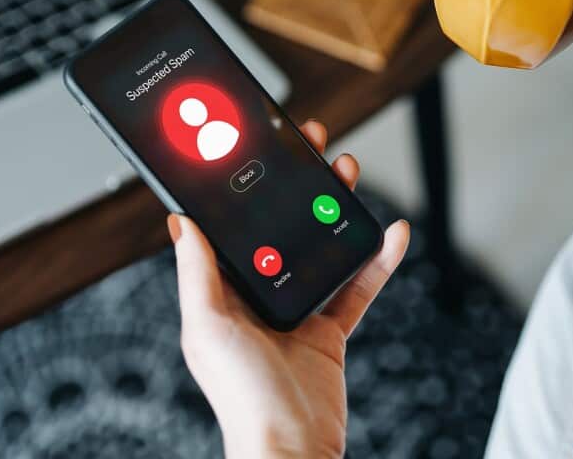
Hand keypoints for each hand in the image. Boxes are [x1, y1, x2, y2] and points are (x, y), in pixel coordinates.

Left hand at [168, 120, 409, 457]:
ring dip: (335, 208)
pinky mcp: (329, 330)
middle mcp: (257, 295)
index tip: (253, 145)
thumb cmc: (241, 396)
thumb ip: (198, 272)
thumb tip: (179, 220)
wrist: (291, 449)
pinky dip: (378, 259)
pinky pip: (357, 285)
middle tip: (310, 144)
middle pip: (279, 225)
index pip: (231, 225)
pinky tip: (393, 232)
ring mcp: (295, 309)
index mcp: (222, 291)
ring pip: (319, 244)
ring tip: (347, 172)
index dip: (241, 185)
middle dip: (296, 184)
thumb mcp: (207, 326)